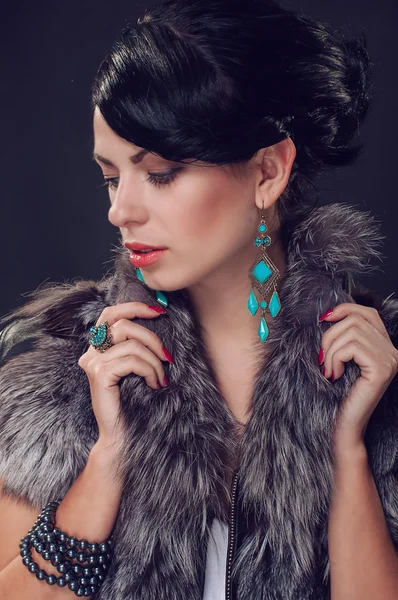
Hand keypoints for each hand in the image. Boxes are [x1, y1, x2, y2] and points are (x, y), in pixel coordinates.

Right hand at [78, 302, 171, 443]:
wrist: (120, 435)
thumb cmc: (132, 402)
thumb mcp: (134, 368)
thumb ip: (136, 345)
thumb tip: (156, 318)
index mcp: (97, 348)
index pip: (110, 313)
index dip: (134, 307)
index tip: (159, 311)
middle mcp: (90, 353)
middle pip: (123, 325)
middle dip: (151, 338)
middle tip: (167, 357)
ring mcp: (92, 363)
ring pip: (132, 345)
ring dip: (154, 362)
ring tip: (161, 378)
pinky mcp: (99, 375)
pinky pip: (132, 362)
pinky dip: (150, 371)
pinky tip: (155, 384)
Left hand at [318, 303, 397, 445]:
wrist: (346, 426)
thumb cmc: (340, 394)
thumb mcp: (342, 359)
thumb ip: (343, 337)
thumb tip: (328, 315)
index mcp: (385, 346)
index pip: (368, 313)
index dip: (345, 309)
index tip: (324, 318)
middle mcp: (393, 351)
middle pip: (355, 320)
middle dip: (330, 336)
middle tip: (322, 358)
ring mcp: (390, 359)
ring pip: (351, 332)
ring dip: (330, 350)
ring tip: (328, 369)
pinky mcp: (381, 368)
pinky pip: (350, 347)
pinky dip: (335, 358)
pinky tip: (333, 374)